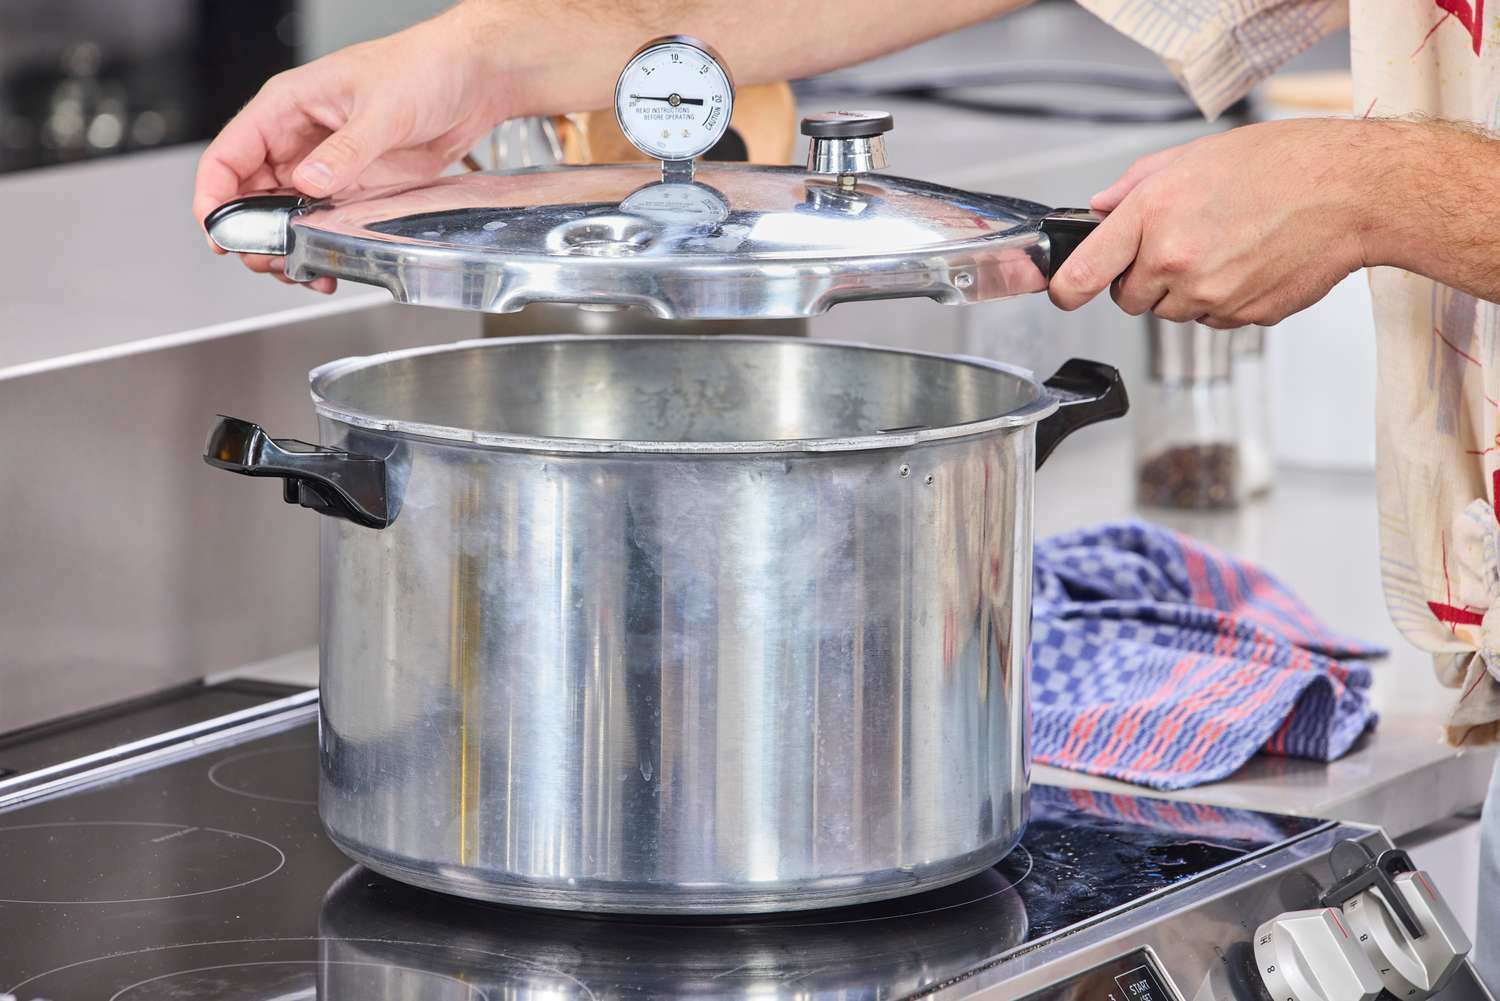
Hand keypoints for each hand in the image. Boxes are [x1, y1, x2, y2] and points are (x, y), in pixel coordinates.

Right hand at [191, 6, 510, 292]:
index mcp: (287, 107)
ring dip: (284, 250)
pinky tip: (326, 269)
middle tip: (270, 263)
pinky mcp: (354, 187)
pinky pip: (322, 224)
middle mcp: (299, 139)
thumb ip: (346, 149)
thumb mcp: (384, 108)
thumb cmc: (423, 67)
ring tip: (300, 273)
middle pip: (249, 196)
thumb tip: (309, 181)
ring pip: (283, 217)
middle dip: (251, 236)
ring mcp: (326, 166)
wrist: (473, 80)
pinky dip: (317, 249)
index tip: (218, 233)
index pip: (229, 155)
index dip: (214, 197)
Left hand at [1048, 119, 1372, 327]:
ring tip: (1223, 244)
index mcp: (1152, 216)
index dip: (1064, 289)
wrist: (1352, 191)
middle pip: (1127, 299)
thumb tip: (1099, 209)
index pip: (1081, 276)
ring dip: (1183, 289)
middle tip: (1179, 242)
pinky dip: (1221, 298)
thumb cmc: (1282, 163)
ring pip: (1170, 312)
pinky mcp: (1242, 316)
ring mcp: (1210, 294)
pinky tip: (1247, 261)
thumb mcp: (1192, 155)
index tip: (1062, 292)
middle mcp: (1175, 261)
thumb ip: (1133, 186)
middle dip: (1141, 278)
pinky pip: (1212, 319)